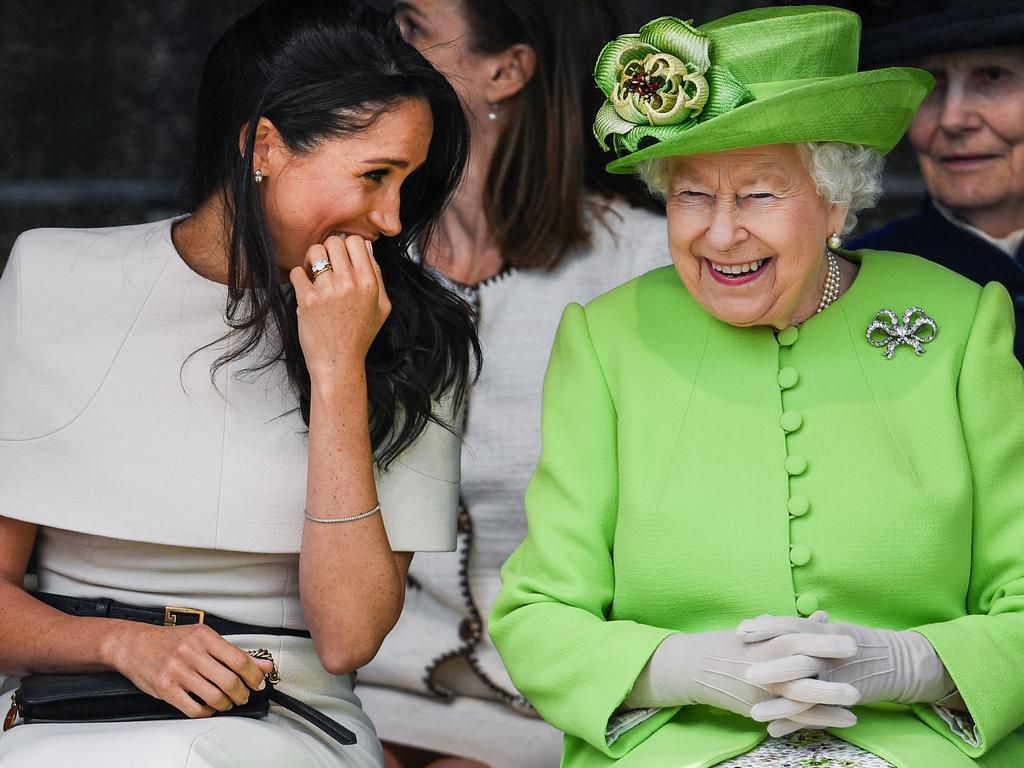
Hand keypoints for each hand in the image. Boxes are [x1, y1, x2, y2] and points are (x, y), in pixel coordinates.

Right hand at [104, 621, 273, 717]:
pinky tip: (208, 707)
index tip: (259, 682)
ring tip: (226, 702)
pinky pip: (193, 708)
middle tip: (243, 695)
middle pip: (229, 680)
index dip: (255, 675)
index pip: (239, 660)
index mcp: (203, 636)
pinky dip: (206, 712)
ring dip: (226, 704)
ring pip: (214, 696)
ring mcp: (177, 671)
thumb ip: (233, 652)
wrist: (134, 644)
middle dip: (242, 693)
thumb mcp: (203, 638)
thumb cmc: (170, 641)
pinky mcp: (165, 688)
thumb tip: (262, 664)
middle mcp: (190, 652)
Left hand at [290, 235, 390, 379]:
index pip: (356, 241)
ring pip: (314, 252)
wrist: (339, 362)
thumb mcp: (382, 306)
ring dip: (312, 259)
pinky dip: (299, 277)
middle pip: (334, 242)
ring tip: (313, 273)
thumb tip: (366, 246)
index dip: (347, 245)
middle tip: (326, 265)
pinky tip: (305, 289)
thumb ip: (377, 275)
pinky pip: (297, 272)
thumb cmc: (360, 335)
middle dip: (328, 250)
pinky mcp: (307, 300)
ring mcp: (327, 291)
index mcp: (369, 283)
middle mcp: (349, 284)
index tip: (342, 257)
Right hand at [625, 624, 860, 735]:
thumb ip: (791, 626)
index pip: (794, 639)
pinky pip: (793, 716)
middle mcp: (760, 666)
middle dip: (829, 667)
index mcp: (761, 643)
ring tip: (856, 699)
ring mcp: (759, 690)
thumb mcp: (757, 631)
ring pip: (798, 695)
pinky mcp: (758, 709)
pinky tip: (844, 719)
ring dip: (828, 698)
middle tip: (858, 665)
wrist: (692, 668)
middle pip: (798, 667)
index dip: (822, 640)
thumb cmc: (728, 645)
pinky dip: (819, 719)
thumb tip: (823, 617)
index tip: (849, 640)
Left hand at [741, 612, 953, 708]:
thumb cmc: (855, 641)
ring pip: (804, 692)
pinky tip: (774, 730)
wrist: (896, 662)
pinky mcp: (843, 699)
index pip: (791, 625)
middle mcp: (828, 653)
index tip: (741, 630)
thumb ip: (798, 626)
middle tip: (744, 674)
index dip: (766, 627)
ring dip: (778, 705)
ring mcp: (836, 677)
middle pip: (796, 658)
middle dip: (770, 667)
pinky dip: (795, 723)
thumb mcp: (827, 628)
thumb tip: (765, 619)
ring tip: (753, 713)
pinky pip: (816, 714)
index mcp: (822, 630)